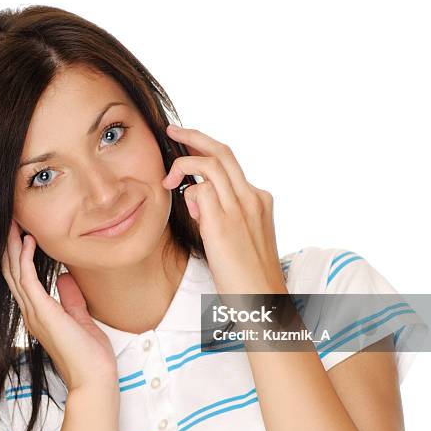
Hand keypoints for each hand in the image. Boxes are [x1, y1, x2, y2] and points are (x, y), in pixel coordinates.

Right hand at [2, 219, 118, 392]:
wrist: (94, 378)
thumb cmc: (89, 354)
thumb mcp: (80, 318)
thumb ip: (70, 299)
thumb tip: (65, 277)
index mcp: (38, 313)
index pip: (21, 278)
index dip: (18, 255)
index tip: (21, 232)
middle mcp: (31, 311)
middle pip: (12, 271)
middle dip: (10, 245)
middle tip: (11, 221)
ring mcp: (34, 312)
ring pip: (15, 272)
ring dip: (13, 246)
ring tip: (14, 223)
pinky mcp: (42, 312)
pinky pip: (28, 279)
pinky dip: (25, 258)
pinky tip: (28, 241)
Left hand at [162, 124, 287, 296]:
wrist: (263, 301)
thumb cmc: (248, 274)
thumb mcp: (240, 236)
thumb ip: (220, 211)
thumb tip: (196, 196)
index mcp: (259, 199)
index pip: (230, 163)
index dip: (206, 150)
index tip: (188, 145)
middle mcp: (252, 197)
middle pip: (222, 151)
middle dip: (194, 135)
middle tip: (172, 129)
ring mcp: (240, 208)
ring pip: (210, 164)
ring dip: (183, 162)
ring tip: (167, 177)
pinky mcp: (224, 224)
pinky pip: (200, 190)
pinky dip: (188, 193)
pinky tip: (186, 210)